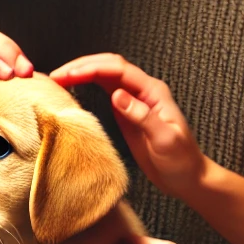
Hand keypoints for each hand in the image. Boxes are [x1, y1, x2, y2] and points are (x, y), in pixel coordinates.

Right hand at [51, 54, 205, 198]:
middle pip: (109, 66)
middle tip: (55, 74)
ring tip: (57, 78)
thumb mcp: (164, 140)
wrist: (187, 177)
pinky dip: (86, 86)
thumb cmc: (181, 160)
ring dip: (82, 72)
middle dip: (81, 66)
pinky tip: (72, 89)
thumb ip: (142, 116)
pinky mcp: (126, 112)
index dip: (91, 68)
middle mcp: (142, 90)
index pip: (117, 70)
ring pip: (104, 75)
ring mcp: (133, 100)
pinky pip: (104, 90)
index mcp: (153, 91)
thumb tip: (116, 95)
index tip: (68, 75)